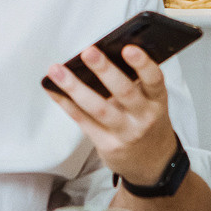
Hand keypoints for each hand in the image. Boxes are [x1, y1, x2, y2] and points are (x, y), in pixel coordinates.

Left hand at [44, 44, 181, 191]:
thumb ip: (135, 81)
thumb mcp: (151, 102)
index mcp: (157, 101)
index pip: (154, 80)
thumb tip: (106, 50)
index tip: (128, 48)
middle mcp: (143, 117)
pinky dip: (66, 103)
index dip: (143, 64)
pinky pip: (83, 121)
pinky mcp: (107, 144)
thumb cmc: (147, 121)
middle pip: (124, 92)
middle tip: (88, 52)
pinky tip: (53, 89)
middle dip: (105, 70)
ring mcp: (125, 133)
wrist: (152, 163)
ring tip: (57, 70)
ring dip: (75, 87)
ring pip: (98, 108)